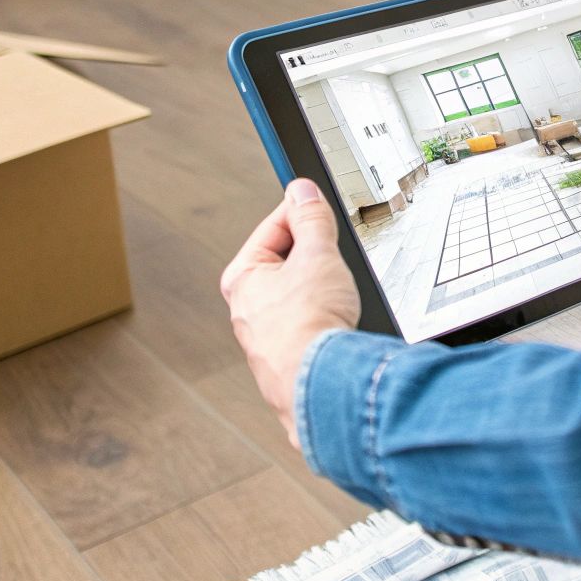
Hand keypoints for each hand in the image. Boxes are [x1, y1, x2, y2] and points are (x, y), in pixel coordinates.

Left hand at [220, 178, 361, 447]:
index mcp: (243, 278)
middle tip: (334, 257)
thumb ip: (311, 219)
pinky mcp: (288, 361)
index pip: (273, 227)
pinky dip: (325, 321)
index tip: (318, 202)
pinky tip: (337, 325)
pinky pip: (309, 327)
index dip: (301, 212)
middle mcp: (247, 310)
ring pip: (300, 297)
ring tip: (337, 296)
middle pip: (288, 263)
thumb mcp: (317, 255)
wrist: (320, 388)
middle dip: (315, 257)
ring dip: (322, 292)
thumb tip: (301, 192)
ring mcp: (266, 339)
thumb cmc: (307, 327)